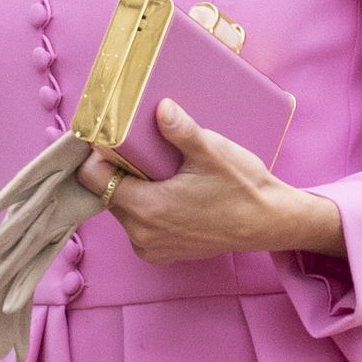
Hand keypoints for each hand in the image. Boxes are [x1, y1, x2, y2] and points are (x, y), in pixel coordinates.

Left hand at [76, 98, 346, 264]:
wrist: (268, 222)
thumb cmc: (241, 187)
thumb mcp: (211, 151)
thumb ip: (181, 130)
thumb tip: (160, 107)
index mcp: (147, 208)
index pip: (93, 179)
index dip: (96, 155)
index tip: (108, 137)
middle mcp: (141, 234)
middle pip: (106, 192)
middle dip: (117, 170)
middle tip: (138, 147)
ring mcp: (151, 248)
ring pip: (122, 209)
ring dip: (131, 188)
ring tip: (156, 167)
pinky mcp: (162, 253)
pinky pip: (138, 225)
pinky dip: (145, 206)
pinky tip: (166, 189)